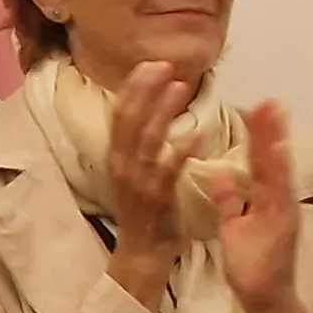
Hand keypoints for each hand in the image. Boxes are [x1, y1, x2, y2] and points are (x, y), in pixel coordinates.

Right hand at [101, 61, 199, 301]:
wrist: (146, 250)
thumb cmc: (149, 205)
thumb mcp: (140, 169)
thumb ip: (143, 142)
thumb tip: (151, 108)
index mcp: (117, 155)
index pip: (120, 114)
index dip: (134, 87)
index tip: (151, 63)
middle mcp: (121, 165)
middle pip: (128, 120)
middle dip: (144, 90)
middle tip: (164, 65)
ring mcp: (136, 182)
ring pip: (146, 140)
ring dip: (162, 112)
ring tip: (181, 88)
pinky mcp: (155, 198)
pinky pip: (166, 171)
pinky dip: (179, 151)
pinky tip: (195, 134)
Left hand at [203, 101, 307, 312]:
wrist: (266, 296)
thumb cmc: (252, 264)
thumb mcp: (236, 226)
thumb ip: (231, 201)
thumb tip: (221, 176)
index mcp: (265, 199)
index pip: (261, 161)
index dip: (258, 134)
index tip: (254, 107)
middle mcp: (279, 200)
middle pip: (274, 158)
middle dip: (271, 128)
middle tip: (269, 98)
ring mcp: (282, 210)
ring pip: (279, 170)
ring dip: (278, 140)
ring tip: (274, 112)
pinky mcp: (281, 223)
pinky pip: (279, 193)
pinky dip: (279, 171)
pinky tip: (276, 150)